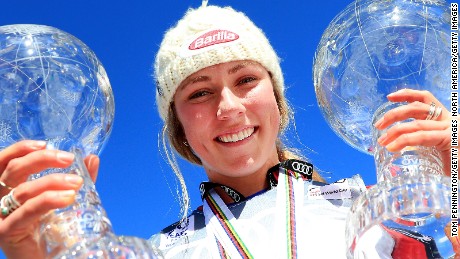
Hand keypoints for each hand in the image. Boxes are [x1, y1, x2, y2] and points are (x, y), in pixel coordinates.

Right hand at [0, 140, 98, 258]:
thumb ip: (76, 179)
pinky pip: (26, 211)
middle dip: (42, 159)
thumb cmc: (53, 230)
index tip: (46, 143)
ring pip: (23, 190)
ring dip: (52, 181)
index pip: (7, 162)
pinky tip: (68, 198)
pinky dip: (48, 201)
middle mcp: (0, 199)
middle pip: (14, 170)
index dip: (22, 149)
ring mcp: (1, 216)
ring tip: (76, 183)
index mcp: (9, 189)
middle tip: (68, 159)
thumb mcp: (66, 199)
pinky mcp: (6, 232)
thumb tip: (92, 158)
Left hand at [374, 89, 450, 175]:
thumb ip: (426, 146)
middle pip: (417, 108)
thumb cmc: (459, 164)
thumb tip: (402, 148)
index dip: (407, 95)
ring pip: (417, 123)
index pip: (426, 100)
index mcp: (446, 121)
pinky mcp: (451, 139)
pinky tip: (393, 147)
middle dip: (394, 115)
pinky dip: (405, 141)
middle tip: (378, 126)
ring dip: (395, 130)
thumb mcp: (442, 154)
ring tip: (382, 140)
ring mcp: (451, 129)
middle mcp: (450, 121)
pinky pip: (422, 137)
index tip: (390, 97)